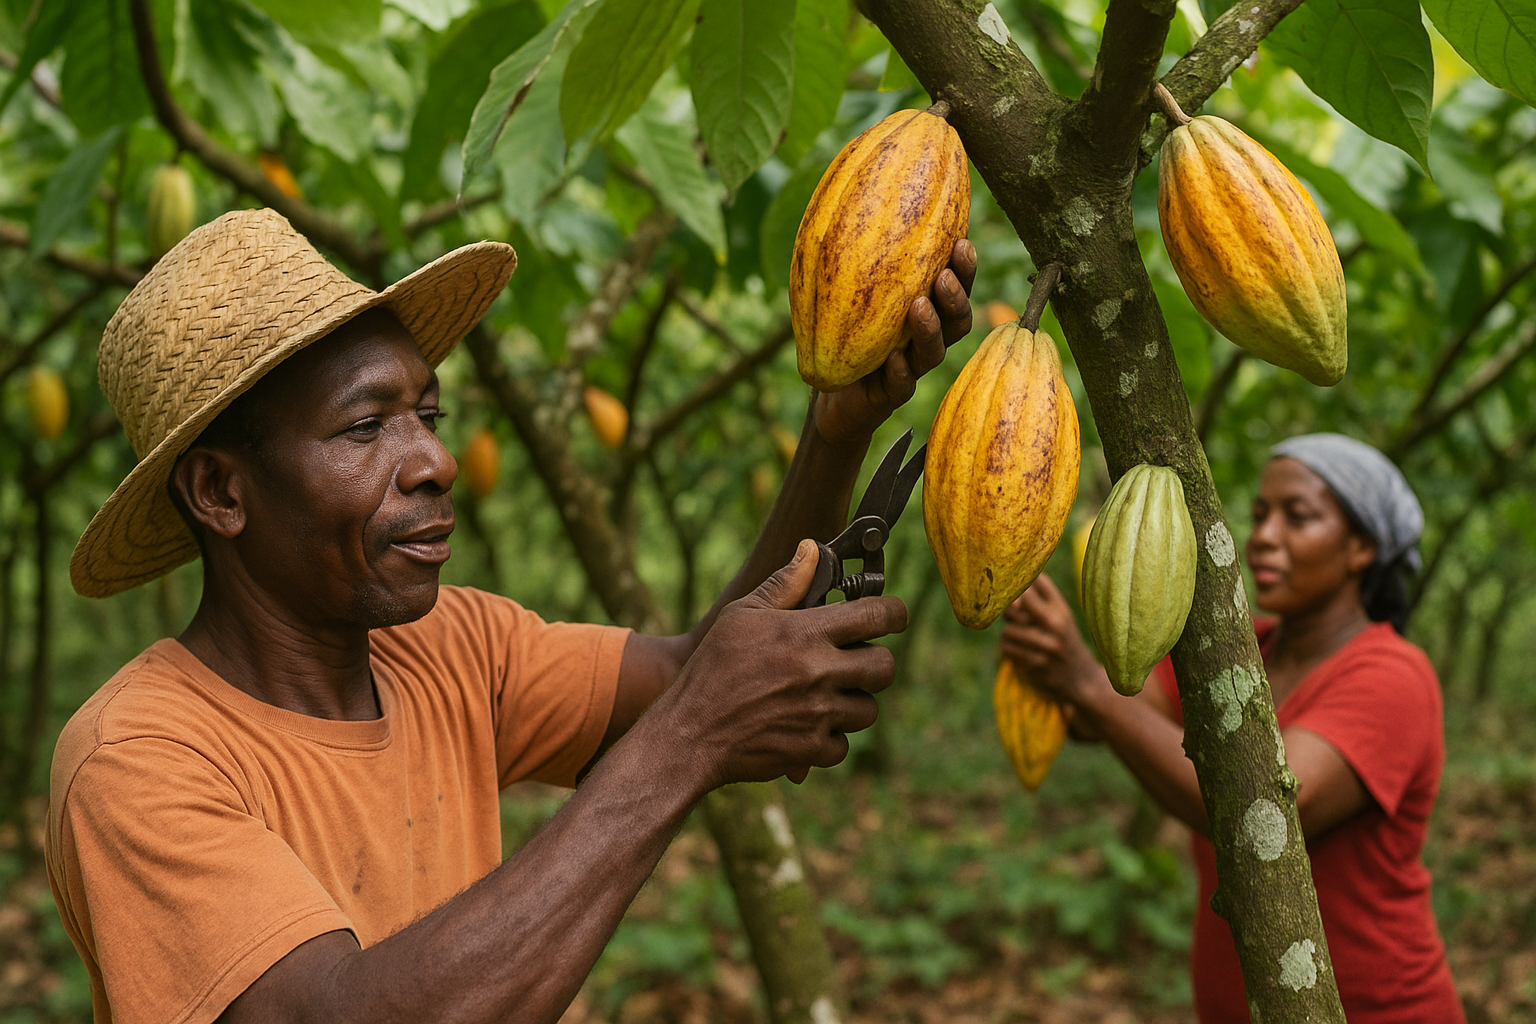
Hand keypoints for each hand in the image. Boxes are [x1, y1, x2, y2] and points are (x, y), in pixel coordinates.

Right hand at [656, 540, 906, 789]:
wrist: (690, 735)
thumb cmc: (712, 669)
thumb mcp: (741, 615)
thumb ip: (785, 584)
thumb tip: (813, 549)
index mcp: (806, 633)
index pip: (877, 616)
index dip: (894, 613)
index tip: (893, 616)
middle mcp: (820, 672)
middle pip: (885, 666)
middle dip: (874, 662)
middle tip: (854, 662)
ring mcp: (820, 714)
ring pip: (869, 709)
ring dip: (852, 703)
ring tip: (823, 697)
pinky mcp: (813, 751)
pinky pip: (843, 744)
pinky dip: (828, 739)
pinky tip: (803, 726)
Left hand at [812, 239, 976, 444]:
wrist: (829, 393)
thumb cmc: (840, 333)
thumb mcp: (844, 290)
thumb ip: (855, 254)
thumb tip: (847, 194)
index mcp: (924, 310)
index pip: (953, 286)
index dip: (964, 268)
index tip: (962, 241)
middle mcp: (925, 338)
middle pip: (956, 318)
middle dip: (956, 295)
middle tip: (944, 275)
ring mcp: (911, 368)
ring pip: (934, 351)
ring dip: (931, 329)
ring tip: (919, 307)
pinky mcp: (891, 395)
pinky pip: (902, 385)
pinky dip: (900, 371)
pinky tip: (894, 357)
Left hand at [998, 575, 1108, 711]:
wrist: (1082, 679)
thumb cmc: (1065, 641)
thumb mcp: (1061, 617)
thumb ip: (1040, 600)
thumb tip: (1012, 589)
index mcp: (1062, 609)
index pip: (1037, 582)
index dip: (1021, 585)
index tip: (1018, 593)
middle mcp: (1056, 625)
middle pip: (1016, 604)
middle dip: (1009, 611)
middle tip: (1016, 618)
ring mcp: (1047, 646)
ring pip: (1008, 630)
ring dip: (1009, 634)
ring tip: (1018, 638)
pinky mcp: (1037, 665)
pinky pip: (1008, 649)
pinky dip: (1008, 650)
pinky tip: (1019, 651)